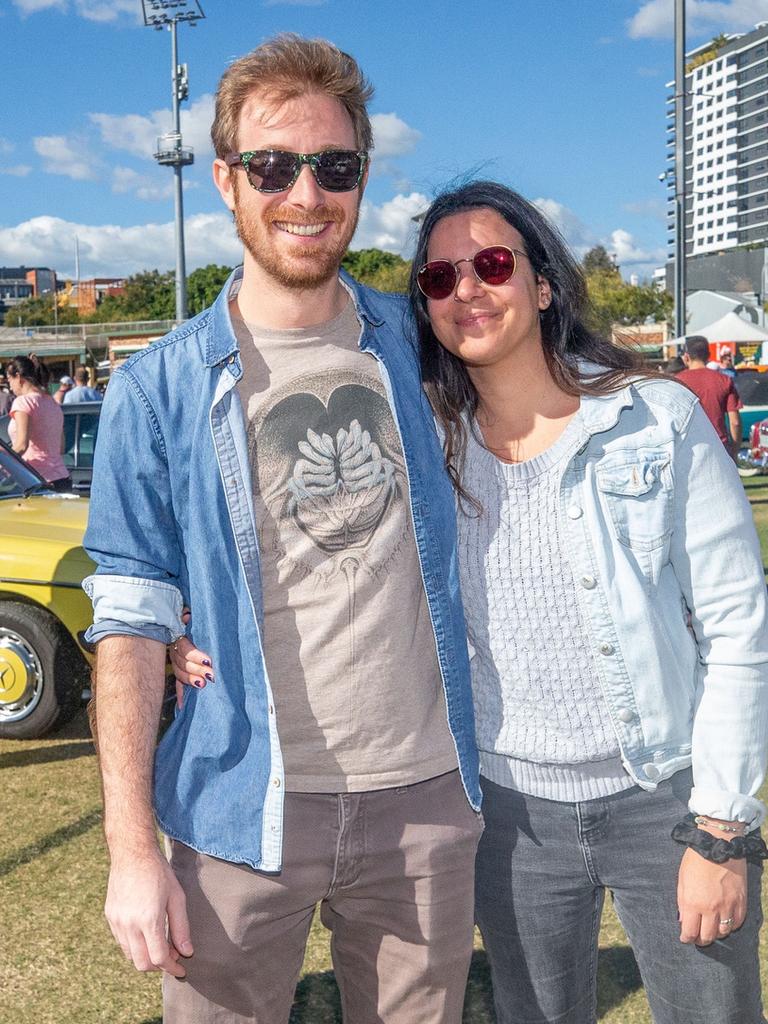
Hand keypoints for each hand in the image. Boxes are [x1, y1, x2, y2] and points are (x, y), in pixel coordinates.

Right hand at [105, 851, 192, 976]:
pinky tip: (146, 934)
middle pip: (142, 963)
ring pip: (130, 955)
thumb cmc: (159, 872)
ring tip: (161, 945)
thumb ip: (181, 928)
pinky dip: (135, 946)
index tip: (182, 969)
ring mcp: (117, 921)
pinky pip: (122, 942)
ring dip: (146, 957)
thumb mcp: (177, 897)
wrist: (133, 853)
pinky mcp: (110, 916)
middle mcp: (129, 924)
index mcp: (148, 919)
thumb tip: (187, 952)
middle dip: (159, 966)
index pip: (159, 958)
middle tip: (172, 957)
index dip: (172, 968)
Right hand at [169, 608, 213, 707]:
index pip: (184, 648)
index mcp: (179, 636)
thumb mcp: (192, 615)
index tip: (208, 662)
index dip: (195, 655)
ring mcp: (176, 661)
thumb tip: (187, 616)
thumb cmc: (194, 618)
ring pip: (180, 673)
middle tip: (211, 675)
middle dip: (196, 670)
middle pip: (182, 663)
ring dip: (191, 680)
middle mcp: (175, 650)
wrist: (188, 621)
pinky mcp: (180, 670)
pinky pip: (178, 684)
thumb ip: (188, 616)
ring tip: (203, 685)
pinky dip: (181, 695)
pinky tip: (182, 707)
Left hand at [677, 847, 746, 944]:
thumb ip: (682, 902)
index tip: (685, 938)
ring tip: (712, 929)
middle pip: (708, 936)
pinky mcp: (741, 901)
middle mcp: (711, 908)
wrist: (718, 844)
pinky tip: (726, 922)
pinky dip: (731, 925)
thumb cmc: (696, 859)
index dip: (687, 938)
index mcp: (693, 902)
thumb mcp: (682, 879)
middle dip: (701, 940)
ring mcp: (728, 905)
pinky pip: (738, 922)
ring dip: (717, 934)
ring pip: (724, 932)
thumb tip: (683, 920)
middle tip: (698, 938)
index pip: (690, 931)